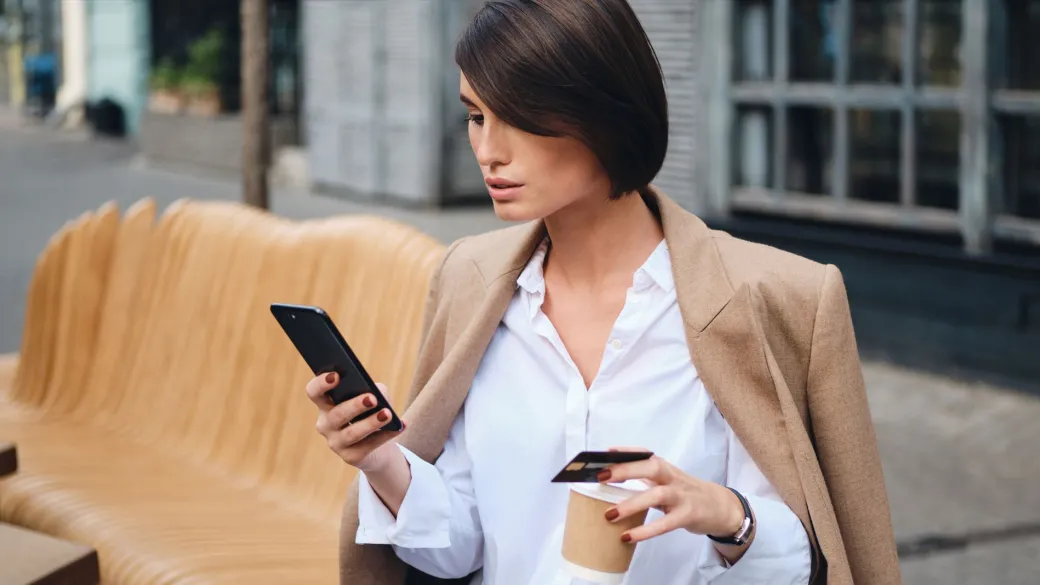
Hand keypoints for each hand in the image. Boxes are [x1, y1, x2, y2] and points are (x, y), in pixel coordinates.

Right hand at [306, 372, 404, 471]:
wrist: (377, 444)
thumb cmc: (371, 411)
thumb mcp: (374, 396)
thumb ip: (375, 390)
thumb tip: (378, 393)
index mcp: (326, 404)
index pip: (314, 392)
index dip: (321, 384)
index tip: (336, 376)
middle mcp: (326, 424)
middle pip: (336, 414)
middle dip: (354, 405)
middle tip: (372, 398)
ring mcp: (336, 442)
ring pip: (351, 433)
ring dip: (371, 423)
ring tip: (387, 414)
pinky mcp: (350, 457)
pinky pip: (368, 446)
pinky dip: (386, 435)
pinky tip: (399, 426)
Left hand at [600, 448, 747, 548]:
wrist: (719, 506)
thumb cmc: (684, 493)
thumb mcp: (665, 481)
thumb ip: (643, 477)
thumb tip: (610, 476)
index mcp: (665, 468)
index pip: (645, 454)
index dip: (626, 452)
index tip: (605, 452)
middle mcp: (673, 478)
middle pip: (652, 467)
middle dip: (626, 469)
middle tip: (601, 476)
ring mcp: (682, 496)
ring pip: (657, 495)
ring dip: (632, 504)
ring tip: (610, 514)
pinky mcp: (687, 516)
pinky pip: (665, 524)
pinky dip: (645, 531)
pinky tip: (627, 536)